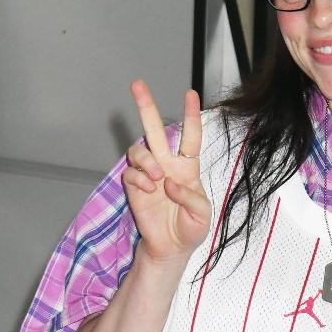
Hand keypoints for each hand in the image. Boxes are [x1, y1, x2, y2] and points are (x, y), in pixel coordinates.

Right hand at [120, 80, 211, 263]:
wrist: (171, 248)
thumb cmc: (190, 228)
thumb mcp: (202, 214)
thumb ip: (190, 197)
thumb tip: (169, 182)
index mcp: (188, 167)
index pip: (190, 136)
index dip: (191, 115)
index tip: (190, 93)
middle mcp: (166, 165)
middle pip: (155, 130)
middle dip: (146, 106)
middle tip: (137, 84)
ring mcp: (149, 175)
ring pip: (138, 149)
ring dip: (146, 159)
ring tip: (155, 177)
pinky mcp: (134, 187)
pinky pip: (130, 173)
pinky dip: (138, 178)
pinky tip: (148, 189)